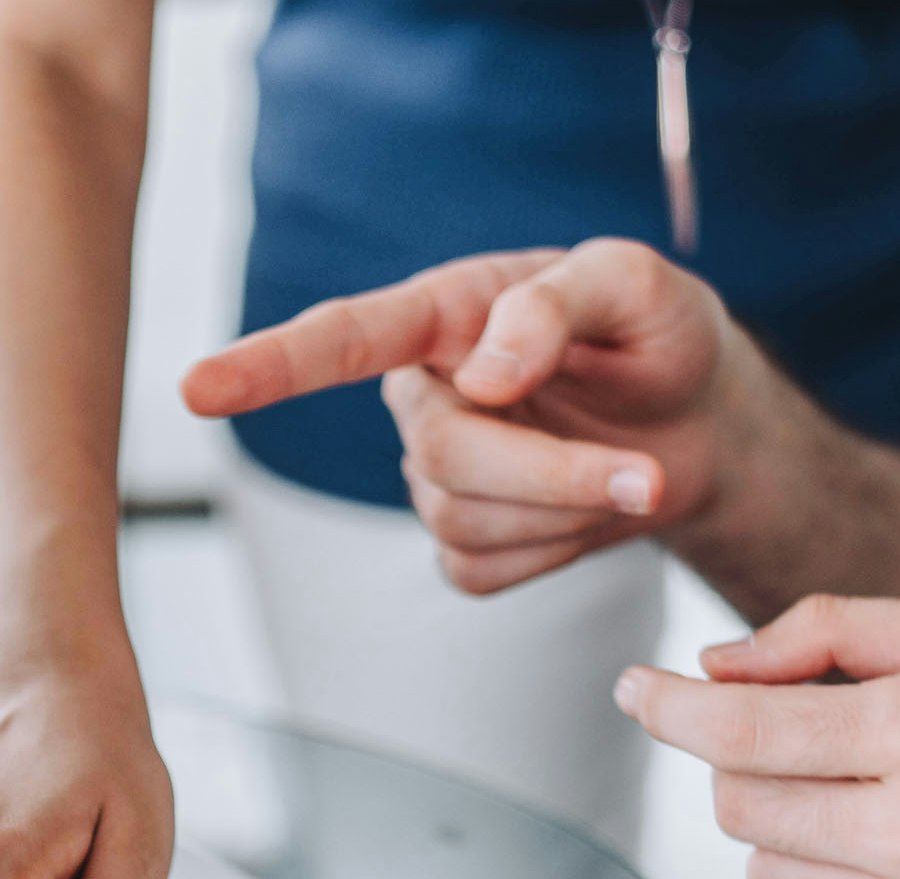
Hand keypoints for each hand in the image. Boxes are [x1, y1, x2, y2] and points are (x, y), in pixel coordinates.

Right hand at [182, 240, 751, 593]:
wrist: (702, 427)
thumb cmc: (659, 337)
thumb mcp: (636, 287)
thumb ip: (557, 305)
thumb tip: (483, 375)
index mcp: (445, 314)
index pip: (342, 339)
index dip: (267, 367)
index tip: (197, 389)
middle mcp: (425, 394)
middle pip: (442, 455)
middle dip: (550, 474)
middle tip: (646, 475)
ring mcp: (437, 474)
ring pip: (463, 522)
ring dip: (567, 511)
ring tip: (632, 473)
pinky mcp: (465, 543)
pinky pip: (483, 571)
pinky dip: (556, 554)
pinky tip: (585, 513)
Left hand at [615, 595, 899, 878]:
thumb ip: (832, 632)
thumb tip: (716, 667)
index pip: (743, 730)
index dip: (670, 709)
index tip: (637, 692)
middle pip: (740, 805)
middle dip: (752, 767)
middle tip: (818, 750)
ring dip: (790, 839)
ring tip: (874, 812)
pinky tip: (889, 875)